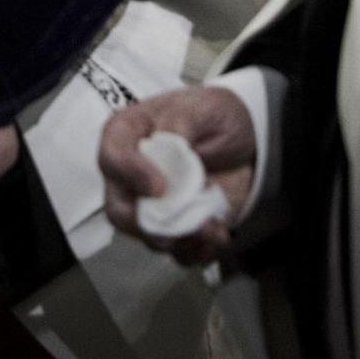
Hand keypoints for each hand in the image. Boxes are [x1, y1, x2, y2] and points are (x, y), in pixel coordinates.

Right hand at [99, 86, 255, 265]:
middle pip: (118, 209)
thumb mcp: (202, 107)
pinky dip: (197, 250)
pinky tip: (218, 235)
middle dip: (147, 225)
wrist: (247, 141)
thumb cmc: (213, 116)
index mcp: (129, 135)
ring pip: (147, 236)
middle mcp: (132, 174)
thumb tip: (170, 142)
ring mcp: (152, 204)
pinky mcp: (175, 226)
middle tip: (178, 227)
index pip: (112, 157)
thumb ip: (180, 121)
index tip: (159, 187)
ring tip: (212, 229)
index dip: (130, 175)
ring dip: (181, 240)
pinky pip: (176, 251)